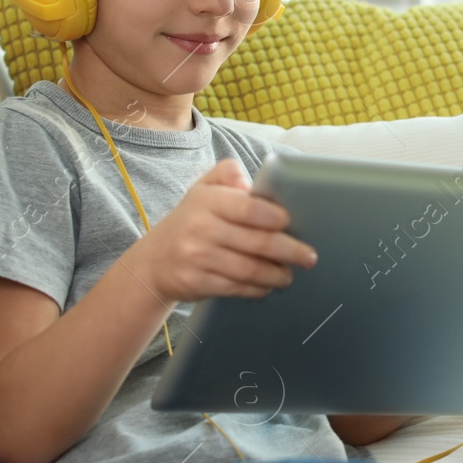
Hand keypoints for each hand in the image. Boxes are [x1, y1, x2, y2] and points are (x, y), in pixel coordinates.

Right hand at [131, 158, 318, 303]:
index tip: (292, 223)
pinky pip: (236, 287)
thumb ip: (227, 174)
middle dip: (289, 251)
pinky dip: (257, 289)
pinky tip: (268, 286)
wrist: (154, 262)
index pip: (249, 208)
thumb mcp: (202, 189)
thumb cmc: (190, 221)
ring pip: (249, 269)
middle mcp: (200, 228)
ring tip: (289, 274)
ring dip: (276, 274)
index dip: (275, 217)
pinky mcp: (197, 282)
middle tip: (308, 256)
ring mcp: (197, 257)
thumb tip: (251, 182)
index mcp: (206, 200)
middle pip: (256, 242)